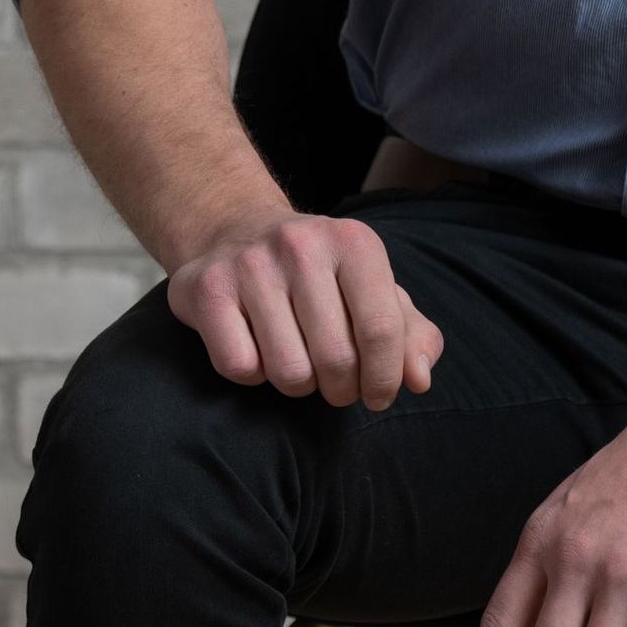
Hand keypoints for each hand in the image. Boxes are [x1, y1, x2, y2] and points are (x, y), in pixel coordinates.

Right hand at [167, 206, 443, 410]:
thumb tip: (420, 379)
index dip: (385, 378)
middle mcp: (302, 245)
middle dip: (342, 390)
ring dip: (299, 384)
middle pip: (336, 358)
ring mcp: (250, 265)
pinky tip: (257, 348)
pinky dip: (254, 374)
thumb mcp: (372, 289)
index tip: (378, 396)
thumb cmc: (320, 274)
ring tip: (299, 361)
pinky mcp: (206, 289)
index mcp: (354, 241)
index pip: (382, 329)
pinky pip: (241, 367)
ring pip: (289, 372)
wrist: (235, 230)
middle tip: (337, 385)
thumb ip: (410, 334)